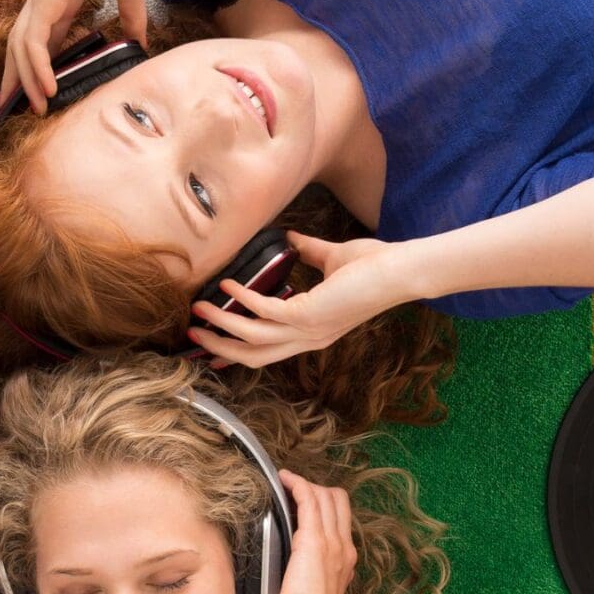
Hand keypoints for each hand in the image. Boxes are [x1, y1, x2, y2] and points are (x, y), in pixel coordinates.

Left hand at [0, 0, 148, 110]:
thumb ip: (132, 16)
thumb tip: (141, 41)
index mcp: (59, 0)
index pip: (42, 40)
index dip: (40, 66)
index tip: (41, 91)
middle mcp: (43, 2)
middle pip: (20, 48)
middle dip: (15, 79)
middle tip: (12, 108)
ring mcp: (40, 0)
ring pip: (21, 49)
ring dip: (23, 81)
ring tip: (30, 108)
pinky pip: (33, 41)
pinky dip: (37, 67)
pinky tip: (46, 88)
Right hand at [187, 233, 411, 366]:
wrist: (400, 270)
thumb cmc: (374, 266)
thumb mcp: (332, 259)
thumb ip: (308, 252)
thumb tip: (289, 237)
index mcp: (312, 331)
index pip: (267, 351)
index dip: (236, 349)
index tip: (211, 340)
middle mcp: (308, 338)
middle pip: (253, 356)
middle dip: (220, 348)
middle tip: (193, 333)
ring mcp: (308, 330)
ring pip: (253, 339)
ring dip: (222, 324)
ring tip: (200, 306)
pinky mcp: (309, 315)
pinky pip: (264, 311)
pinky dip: (243, 299)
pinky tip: (228, 284)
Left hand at [265, 470, 356, 593]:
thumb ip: (301, 593)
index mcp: (342, 565)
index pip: (340, 523)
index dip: (323, 508)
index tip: (300, 505)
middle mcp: (343, 550)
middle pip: (338, 503)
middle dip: (317, 491)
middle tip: (292, 492)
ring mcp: (331, 543)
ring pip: (327, 496)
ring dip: (306, 485)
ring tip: (286, 483)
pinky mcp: (313, 540)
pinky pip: (309, 498)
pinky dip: (297, 484)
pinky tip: (284, 479)